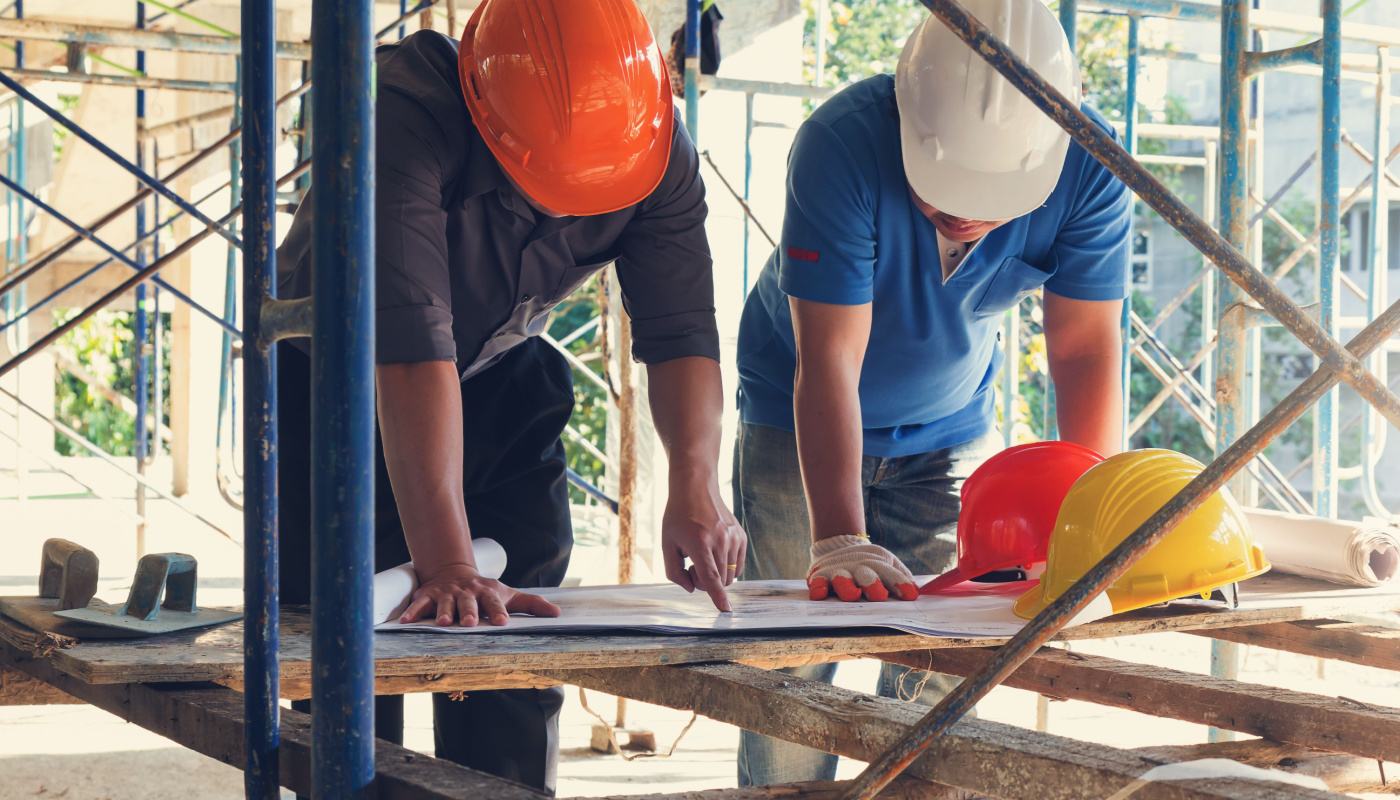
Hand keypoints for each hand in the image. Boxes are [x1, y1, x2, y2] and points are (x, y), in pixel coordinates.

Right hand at [398, 563, 560, 626]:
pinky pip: (419, 605)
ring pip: (445, 604)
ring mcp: (447, 594)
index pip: (495, 603)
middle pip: (469, 603)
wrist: (454, 572)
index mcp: (487, 593)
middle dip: (470, 613)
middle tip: (471, 623)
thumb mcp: (509, 594)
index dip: (498, 612)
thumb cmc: (485, 591)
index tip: (502, 622)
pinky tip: (405, 622)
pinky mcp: (428, 596)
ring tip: (444, 624)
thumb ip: (532, 604)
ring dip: (444, 613)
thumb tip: (558, 614)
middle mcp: (467, 593)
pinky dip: (412, 613)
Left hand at [661, 478, 747, 611]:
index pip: (711, 576)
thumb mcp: (667, 544)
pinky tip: (714, 553)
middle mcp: (720, 541)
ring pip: (730, 575)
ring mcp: (734, 538)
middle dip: (704, 582)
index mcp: (699, 543)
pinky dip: (727, 568)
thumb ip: (674, 571)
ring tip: (703, 555)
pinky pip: (738, 566)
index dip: (717, 596)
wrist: (696, 489)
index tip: (726, 610)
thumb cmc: (678, 517)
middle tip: (691, 565)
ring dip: (716, 574)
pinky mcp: (741, 537)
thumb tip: (692, 588)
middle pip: (720, 580)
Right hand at [807, 535, 917, 601]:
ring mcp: (838, 570)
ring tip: (852, 595)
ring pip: (842, 578)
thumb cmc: (868, 564)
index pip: (890, 573)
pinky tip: (819, 595)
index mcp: (877, 562)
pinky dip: (818, 587)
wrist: (839, 544)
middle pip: (866, 574)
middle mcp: (858, 565)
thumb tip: (915, 593)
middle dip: (873, 584)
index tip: (910, 596)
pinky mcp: (820, 575)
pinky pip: (818, 581)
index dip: (900, 583)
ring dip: (846, 586)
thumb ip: (899, 578)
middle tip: (879, 596)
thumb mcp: (886, 564)